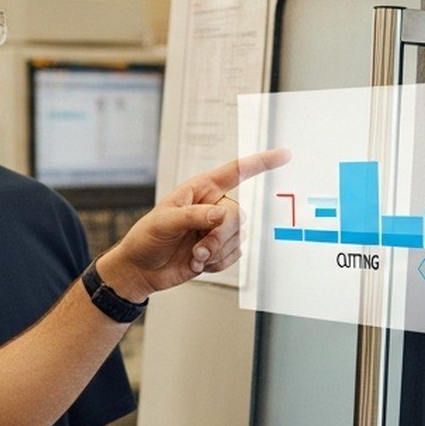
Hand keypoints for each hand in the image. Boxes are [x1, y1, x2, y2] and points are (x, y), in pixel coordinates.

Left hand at [98, 148, 289, 300]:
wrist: (141, 270)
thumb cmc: (146, 239)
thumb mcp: (164, 222)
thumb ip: (194, 216)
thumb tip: (221, 214)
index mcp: (200, 190)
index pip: (235, 172)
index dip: (261, 163)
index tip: (284, 155)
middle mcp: (213, 207)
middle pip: (237, 215)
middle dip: (220, 236)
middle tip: (198, 249)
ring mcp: (217, 230)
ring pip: (238, 238)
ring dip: (216, 252)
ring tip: (194, 256)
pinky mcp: (219, 251)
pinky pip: (235, 256)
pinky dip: (217, 264)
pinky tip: (198, 263)